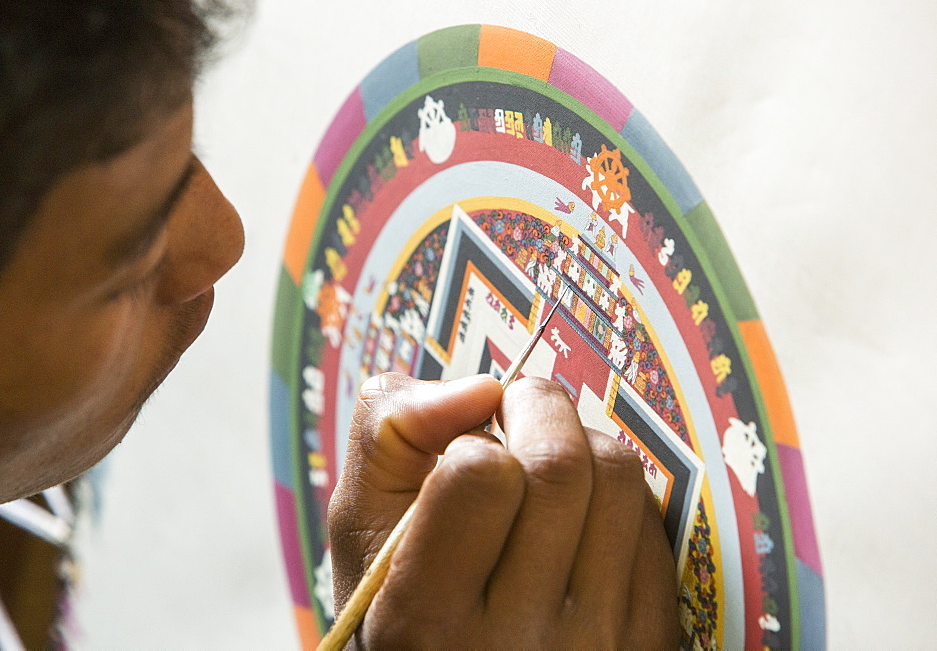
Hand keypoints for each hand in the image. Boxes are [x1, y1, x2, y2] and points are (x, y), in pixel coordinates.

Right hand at [328, 373, 678, 647]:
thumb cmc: (409, 604)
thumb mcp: (360, 532)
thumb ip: (390, 436)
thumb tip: (478, 386)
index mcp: (427, 618)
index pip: (480, 473)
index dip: (471, 440)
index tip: (462, 452)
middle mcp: (519, 643)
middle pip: (560, 464)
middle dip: (536, 410)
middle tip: (511, 419)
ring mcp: (597, 645)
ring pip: (617, 477)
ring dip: (581, 443)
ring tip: (544, 464)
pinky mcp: (650, 639)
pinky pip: (652, 520)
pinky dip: (614, 493)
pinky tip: (577, 515)